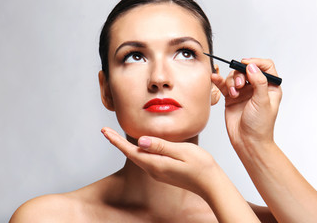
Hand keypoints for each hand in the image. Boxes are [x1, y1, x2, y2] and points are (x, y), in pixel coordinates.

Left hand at [101, 127, 219, 196]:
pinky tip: (138, 146)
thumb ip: (161, 146)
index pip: (131, 151)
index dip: (116, 140)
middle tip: (106, 131)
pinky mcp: (164, 172)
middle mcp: (154, 170)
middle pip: (131, 154)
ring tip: (116, 138)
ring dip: (126, 147)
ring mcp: (159, 172)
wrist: (211, 184)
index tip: (104, 131)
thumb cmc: (201, 166)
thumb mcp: (181, 151)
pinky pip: (146, 160)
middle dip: (117, 142)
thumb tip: (140, 142)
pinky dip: (138, 151)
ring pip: (138, 157)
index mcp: (156, 164)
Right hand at [211, 58, 281, 146]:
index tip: (246, 65)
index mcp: (270, 87)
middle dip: (240, 74)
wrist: (247, 141)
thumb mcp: (262, 102)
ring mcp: (243, 92)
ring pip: (235, 76)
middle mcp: (256, 87)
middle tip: (239, 86)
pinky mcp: (231, 97)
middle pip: (246, 69)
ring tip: (233, 94)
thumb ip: (259, 82)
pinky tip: (215, 79)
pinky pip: (224, 85)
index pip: (265, 66)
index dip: (256, 62)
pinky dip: (219, 81)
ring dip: (232, 82)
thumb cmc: (260, 126)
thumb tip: (252, 66)